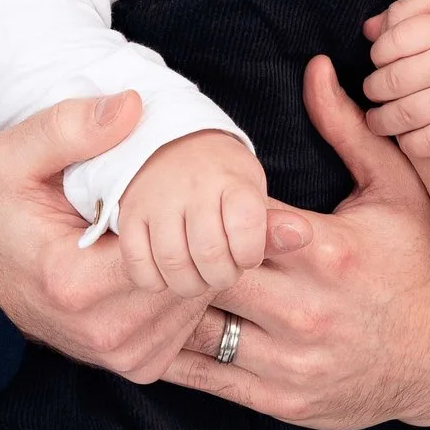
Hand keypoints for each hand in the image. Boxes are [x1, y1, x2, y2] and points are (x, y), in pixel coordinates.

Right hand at [0, 92, 211, 384]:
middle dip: (197, 236)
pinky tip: (170, 261)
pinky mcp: (139, 364)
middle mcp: (104, 332)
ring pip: (200, 302)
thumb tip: (132, 106)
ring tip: (177, 228)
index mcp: (75, 283)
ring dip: (198, 263)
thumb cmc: (3, 213)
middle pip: (192, 277)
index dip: (184, 211)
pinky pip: (191, 324)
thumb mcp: (14, 156)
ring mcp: (124, 355)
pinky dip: (190, 291)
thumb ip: (68, 128)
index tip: (177, 186)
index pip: (170, 247)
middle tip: (187, 202)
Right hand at [115, 130, 269, 296]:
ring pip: (173, 265)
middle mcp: (192, 185)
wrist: (170, 146)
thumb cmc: (222, 180)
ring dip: (189, 283)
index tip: (245, 253)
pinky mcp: (128, 216)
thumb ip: (272, 224)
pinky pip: (139, 266)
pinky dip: (155, 281)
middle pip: (210, 256)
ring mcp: (155, 200)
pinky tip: (167, 272)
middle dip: (221, 276)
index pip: (247, 232)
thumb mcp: (252, 192)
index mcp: (232, 178)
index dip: (248, 255)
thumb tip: (302, 236)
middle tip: (221, 271)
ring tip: (197, 274)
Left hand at [160, 55, 429, 429]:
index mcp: (328, 250)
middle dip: (170, 251)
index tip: (169, 187)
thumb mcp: (395, 188)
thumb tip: (314, 68)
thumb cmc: (423, 264)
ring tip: (123, 276)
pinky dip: (170, 353)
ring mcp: (292, 360)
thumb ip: (346, 129)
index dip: (197, 204)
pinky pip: (208, 378)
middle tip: (133, 228)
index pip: (238, 221)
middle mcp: (305, 308)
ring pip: (196, 329)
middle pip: (206, 274)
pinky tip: (145, 328)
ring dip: (159, 303)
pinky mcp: (283, 398)